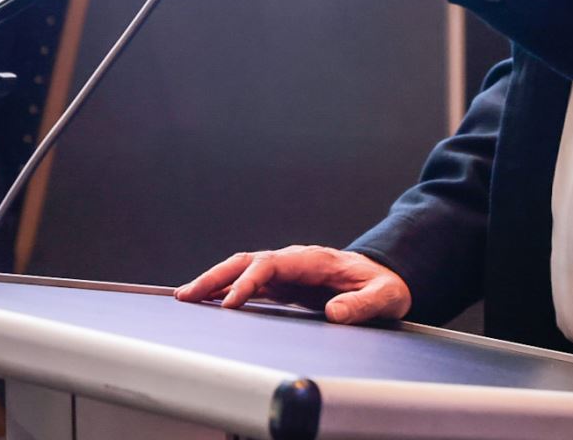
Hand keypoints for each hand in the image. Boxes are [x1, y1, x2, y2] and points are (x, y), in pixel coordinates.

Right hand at [174, 244, 411, 325]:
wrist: (386, 278)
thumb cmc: (385, 285)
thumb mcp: (384, 296)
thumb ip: (362, 304)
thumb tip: (335, 313)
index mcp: (313, 260)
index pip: (271, 265)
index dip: (249, 282)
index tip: (231, 304)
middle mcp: (294, 261)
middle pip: (248, 261)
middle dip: (216, 277)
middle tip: (188, 295)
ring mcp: (287, 271)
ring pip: (243, 270)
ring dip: (215, 282)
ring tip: (186, 297)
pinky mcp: (284, 285)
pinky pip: (250, 284)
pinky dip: (227, 290)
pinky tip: (209, 302)